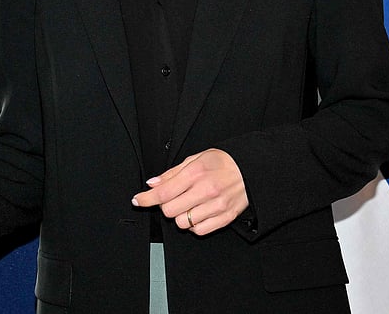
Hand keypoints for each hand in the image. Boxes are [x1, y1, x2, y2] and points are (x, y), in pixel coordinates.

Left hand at [131, 149, 247, 235]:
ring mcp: (216, 206)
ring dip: (180, 215)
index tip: (137, 200)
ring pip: (182, 222)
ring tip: (187, 205)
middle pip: (170, 210)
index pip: (163, 192)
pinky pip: (199, 230)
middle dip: (165, 206)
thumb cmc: (223, 162)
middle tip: (171, 198)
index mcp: (196, 173)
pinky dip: (193, 225)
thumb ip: (172, 173)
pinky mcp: (225, 217)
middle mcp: (206, 190)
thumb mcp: (195, 159)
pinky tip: (196, 214)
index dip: (146, 199)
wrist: (251, 169)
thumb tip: (152, 184)